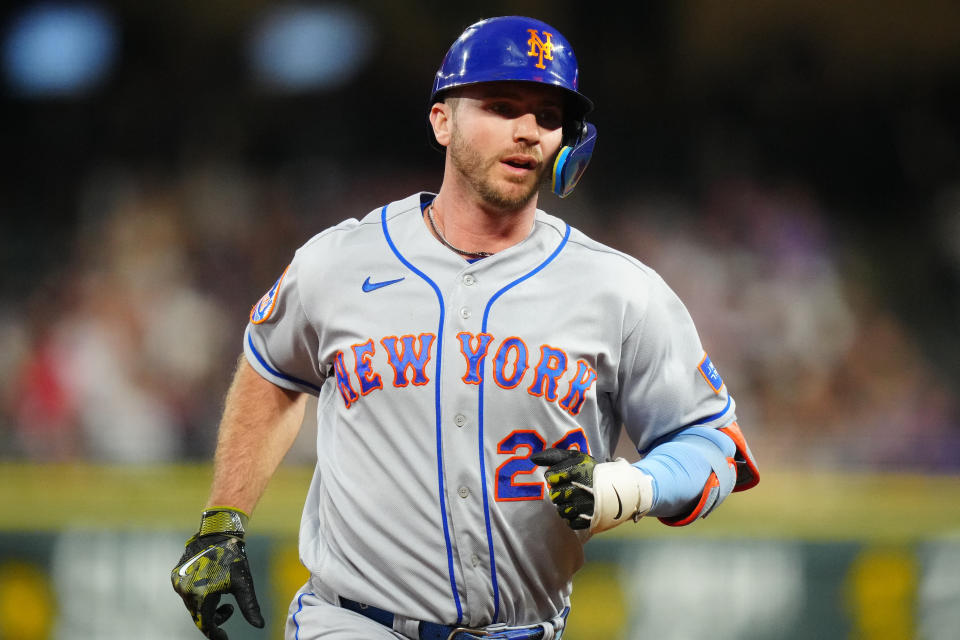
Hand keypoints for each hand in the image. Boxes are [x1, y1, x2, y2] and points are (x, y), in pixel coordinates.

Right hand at [171, 508, 264, 638]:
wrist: (218, 532)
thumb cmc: (233, 558)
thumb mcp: (243, 584)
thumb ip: (250, 607)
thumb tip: (259, 626)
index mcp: (201, 596)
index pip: (206, 625)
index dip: (216, 634)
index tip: (225, 638)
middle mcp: (185, 591)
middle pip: (198, 616)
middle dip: (214, 618)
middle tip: (229, 610)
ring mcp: (178, 583)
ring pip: (192, 605)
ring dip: (206, 606)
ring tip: (222, 595)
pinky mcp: (175, 575)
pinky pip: (186, 593)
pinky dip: (198, 596)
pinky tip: (212, 587)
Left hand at [530, 448, 596, 529]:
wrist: (617, 487)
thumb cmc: (590, 471)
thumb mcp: (575, 458)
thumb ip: (553, 456)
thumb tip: (533, 458)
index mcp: (577, 471)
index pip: (550, 477)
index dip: (555, 477)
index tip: (564, 476)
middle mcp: (581, 489)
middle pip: (554, 496)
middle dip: (559, 492)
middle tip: (570, 488)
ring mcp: (585, 506)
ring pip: (560, 510)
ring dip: (565, 505)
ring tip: (575, 498)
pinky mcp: (589, 520)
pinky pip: (570, 522)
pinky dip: (572, 517)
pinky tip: (579, 509)